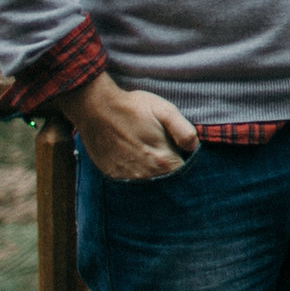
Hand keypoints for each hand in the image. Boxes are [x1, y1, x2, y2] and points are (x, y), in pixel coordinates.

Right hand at [62, 72, 197, 180]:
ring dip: (154, 174)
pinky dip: (137, 174)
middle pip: (168, 181)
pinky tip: (135, 158)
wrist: (95, 108)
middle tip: (165, 151)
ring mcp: (127, 178)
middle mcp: (145, 175)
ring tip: (149, 154)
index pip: (185, 174)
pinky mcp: (113, 176)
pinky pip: (131, 182)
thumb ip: (184, 131)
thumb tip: (194, 147)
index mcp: (162, 160)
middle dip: (171, 170)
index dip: (187, 163)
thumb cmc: (132, 107)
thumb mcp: (165, 110)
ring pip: (150, 183)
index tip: (182, 153)